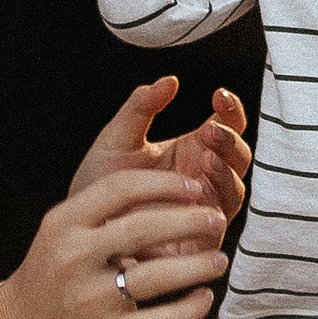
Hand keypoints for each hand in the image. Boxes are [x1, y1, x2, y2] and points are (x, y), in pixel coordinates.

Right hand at [0, 164, 230, 318]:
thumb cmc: (53, 275)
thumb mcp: (62, 232)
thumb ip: (104, 210)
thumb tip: (174, 187)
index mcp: (64, 224)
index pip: (121, 188)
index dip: (166, 183)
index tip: (196, 186)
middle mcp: (75, 259)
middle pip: (147, 227)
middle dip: (192, 220)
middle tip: (216, 218)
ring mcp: (91, 301)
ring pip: (161, 275)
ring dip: (200, 265)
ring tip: (219, 259)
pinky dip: (191, 308)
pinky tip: (204, 298)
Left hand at [69, 75, 251, 234]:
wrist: (79, 231)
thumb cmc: (98, 184)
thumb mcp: (116, 140)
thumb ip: (140, 108)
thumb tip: (170, 80)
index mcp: (190, 149)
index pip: (225, 125)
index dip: (230, 110)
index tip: (219, 95)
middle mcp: (203, 178)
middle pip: (238, 156)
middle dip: (230, 140)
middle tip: (211, 129)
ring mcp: (204, 209)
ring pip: (235, 187)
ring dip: (226, 169)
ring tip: (206, 154)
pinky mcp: (199, 238)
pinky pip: (219, 220)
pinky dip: (217, 203)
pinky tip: (200, 191)